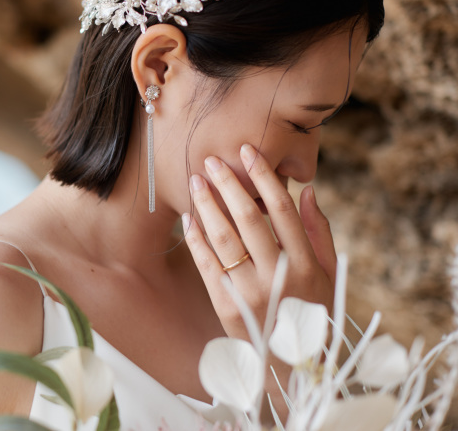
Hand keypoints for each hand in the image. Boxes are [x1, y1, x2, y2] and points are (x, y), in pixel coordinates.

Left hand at [182, 143, 336, 340]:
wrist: (293, 366)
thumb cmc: (312, 311)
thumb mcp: (327, 274)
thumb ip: (318, 231)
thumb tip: (308, 190)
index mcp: (306, 265)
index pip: (282, 211)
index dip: (264, 178)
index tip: (249, 152)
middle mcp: (278, 277)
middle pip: (248, 219)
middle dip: (228, 185)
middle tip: (212, 160)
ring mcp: (251, 293)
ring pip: (224, 239)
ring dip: (207, 206)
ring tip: (196, 182)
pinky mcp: (227, 306)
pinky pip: (207, 265)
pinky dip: (196, 239)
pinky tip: (189, 218)